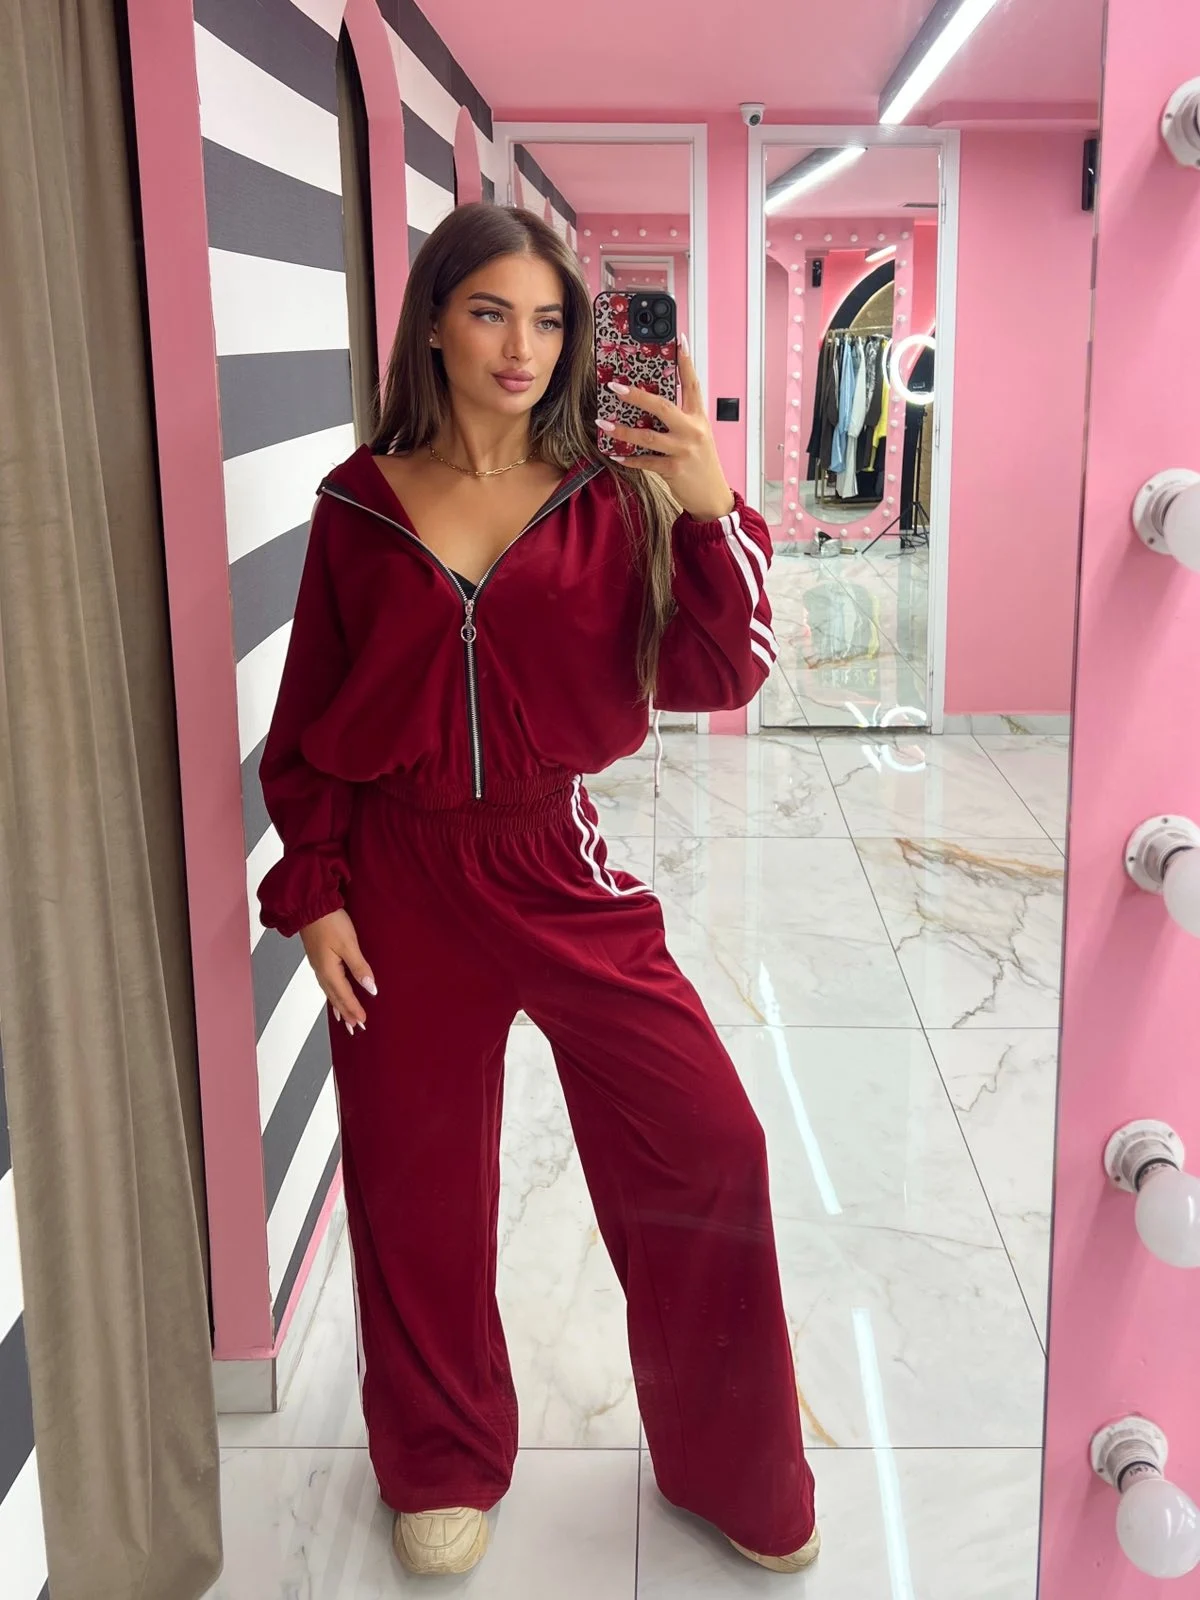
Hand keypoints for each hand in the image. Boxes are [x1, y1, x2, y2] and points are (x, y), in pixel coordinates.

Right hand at [300, 908, 375, 1035]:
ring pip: (330, 991)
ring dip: (338, 1005)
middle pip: (335, 997)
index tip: (363, 1021)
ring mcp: (318, 965)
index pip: (344, 995)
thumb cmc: (329, 922)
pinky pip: (326, 982)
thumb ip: (359, 967)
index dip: (354, 1009)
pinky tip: (333, 994)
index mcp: (329, 970)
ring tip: (345, 1019)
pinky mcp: (318, 957)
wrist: (310, 905)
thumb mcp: (349, 944)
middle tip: (355, 1028)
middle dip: (346, 1013)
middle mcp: (321, 971)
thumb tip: (370, 989)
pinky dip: (332, 993)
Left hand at [597, 335, 735, 521]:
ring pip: (648, 436)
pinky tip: (614, 453)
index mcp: (699, 418)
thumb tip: (649, 408)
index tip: (679, 340)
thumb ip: (680, 421)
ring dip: (622, 429)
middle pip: (662, 406)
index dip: (686, 361)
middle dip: (636, 395)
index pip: (693, 384)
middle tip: (615, 387)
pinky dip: (628, 458)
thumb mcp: (698, 437)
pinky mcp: (674, 470)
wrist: (713, 497)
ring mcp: (683, 450)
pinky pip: (645, 461)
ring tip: (603, 423)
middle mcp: (692, 431)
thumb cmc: (702, 465)